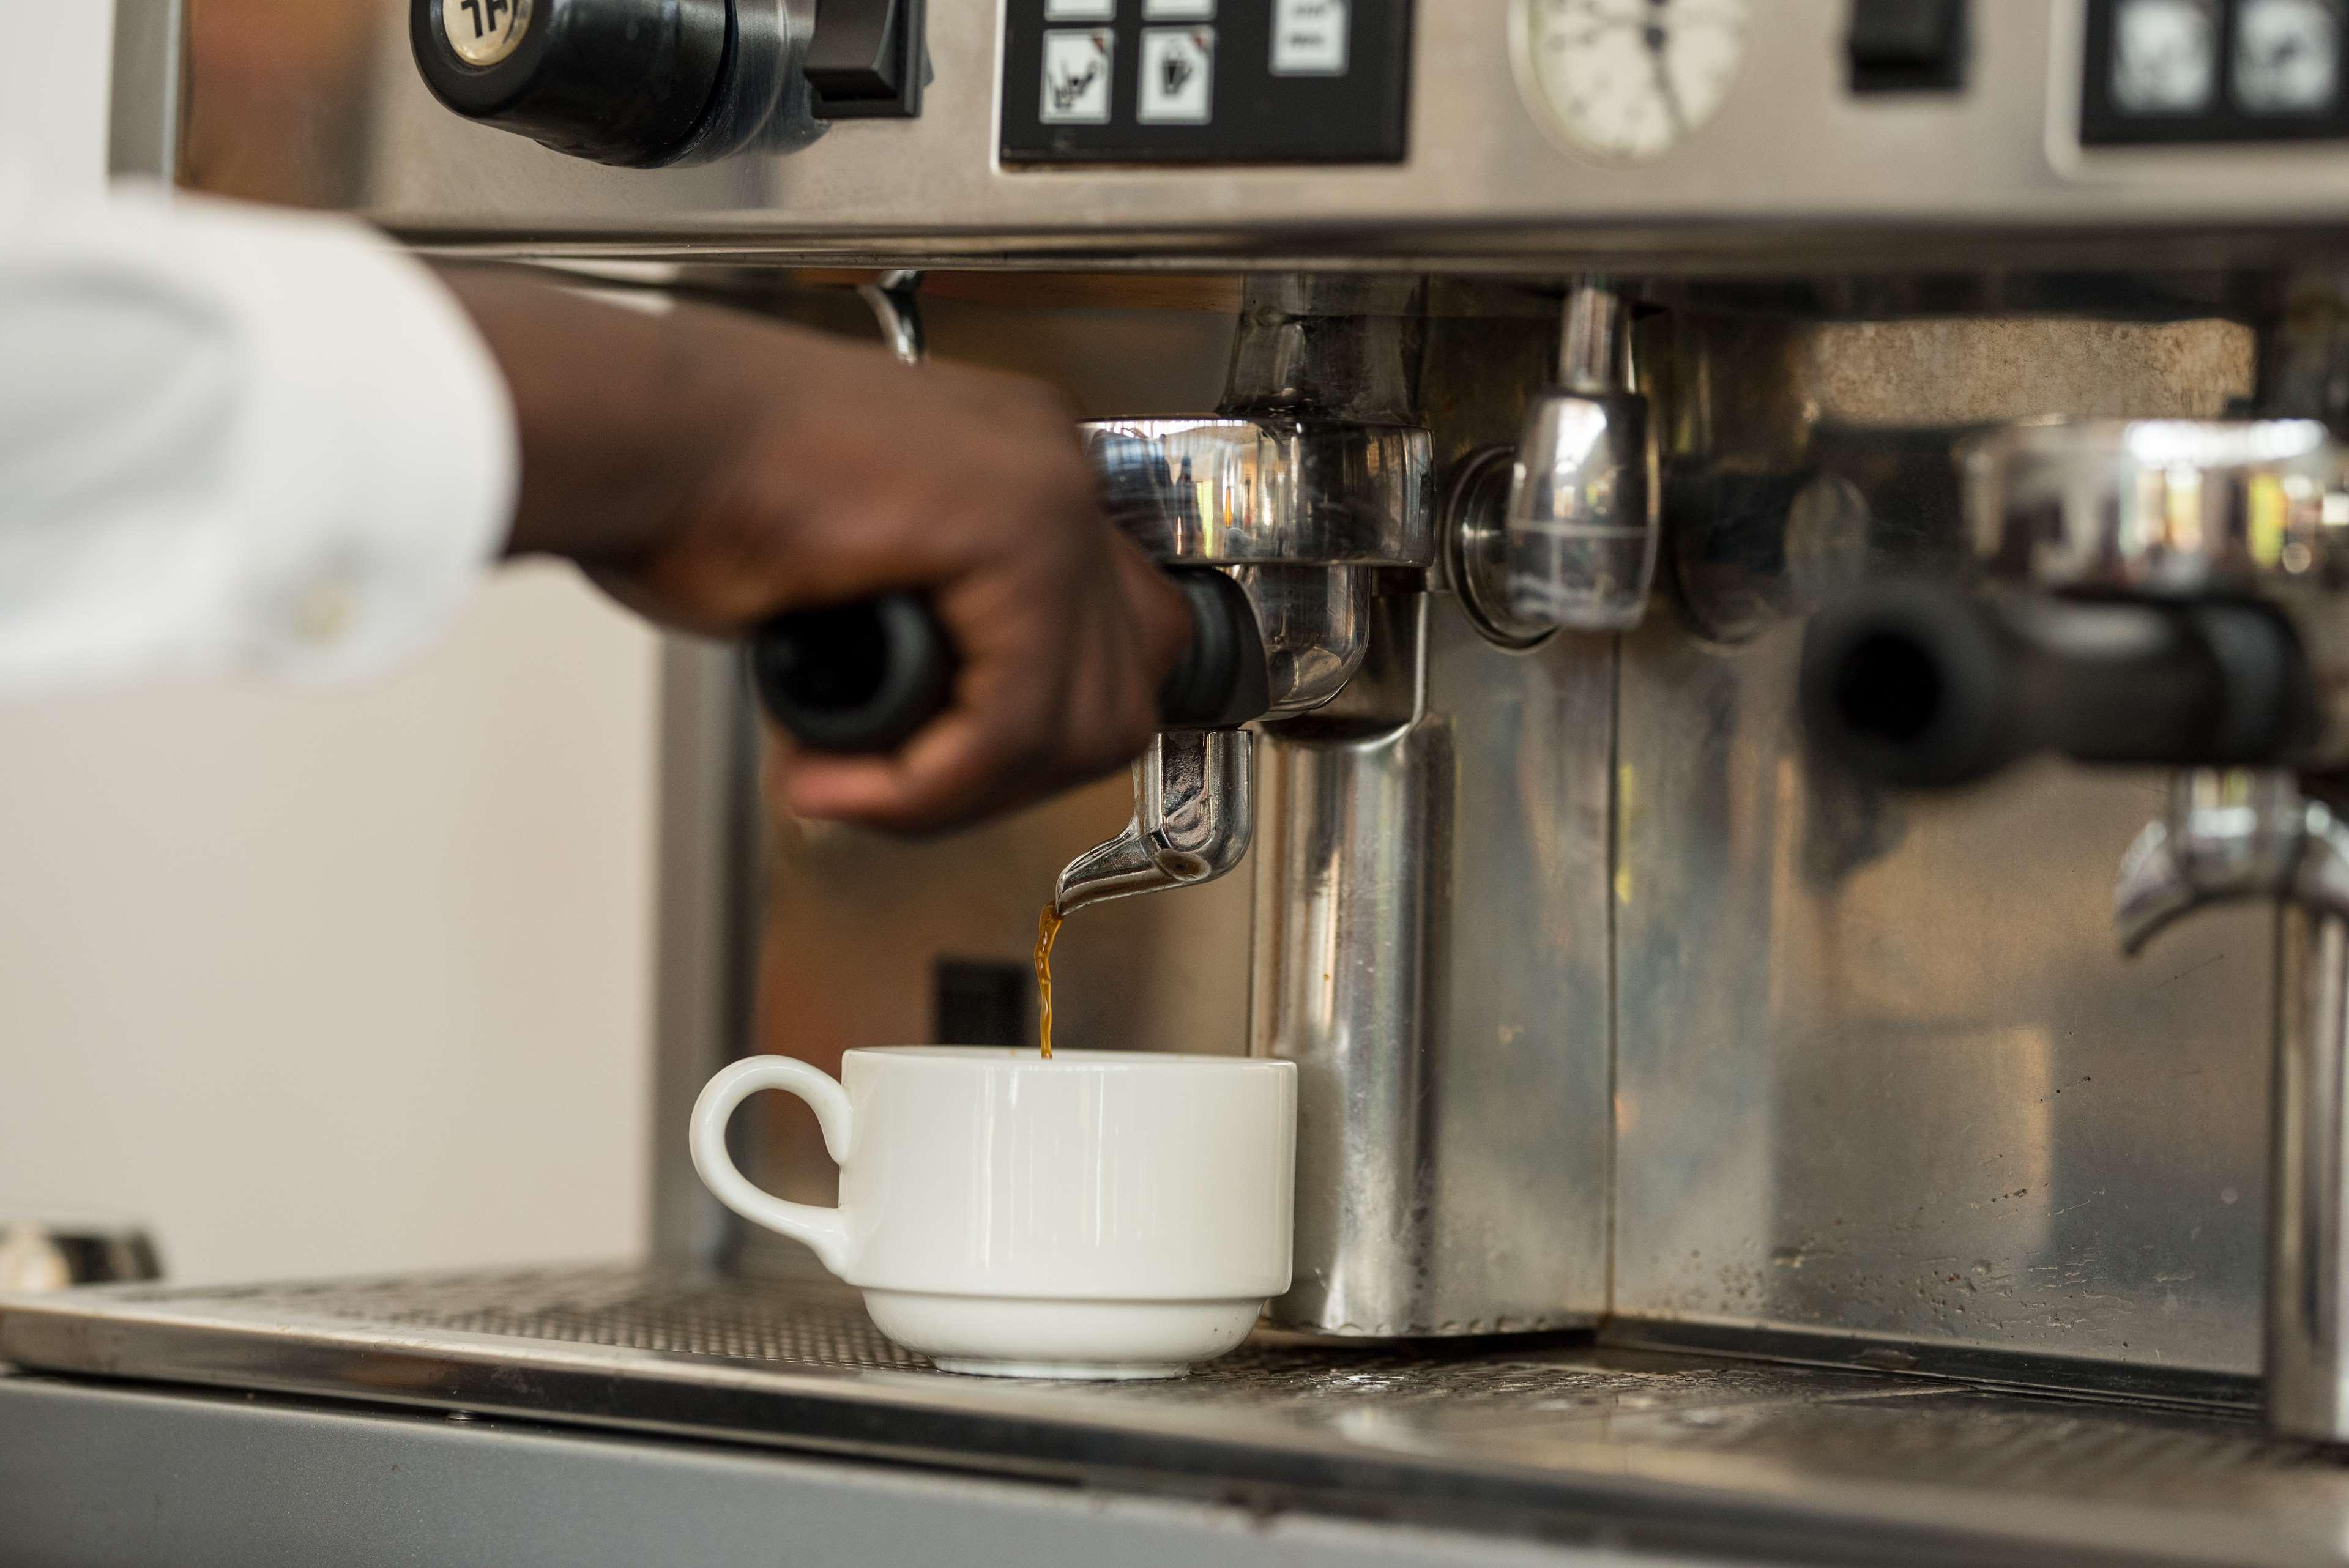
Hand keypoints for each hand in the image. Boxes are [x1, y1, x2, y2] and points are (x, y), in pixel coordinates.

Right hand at [441, 268, 1189, 832]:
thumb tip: (969, 725)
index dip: (1026, 741)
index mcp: (1023, 468)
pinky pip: (1014, 720)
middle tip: (902, 796)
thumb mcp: (860, 580)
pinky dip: (930, 782)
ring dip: (966, 792)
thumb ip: (942, 635)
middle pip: (1125, 687)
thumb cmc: (695, 488)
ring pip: (1086, 720)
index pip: (1108, 644)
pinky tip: (843, 777)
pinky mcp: (1017, 531)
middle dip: (1016, 777)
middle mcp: (1053, 466)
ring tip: (860, 788)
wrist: (634, 435)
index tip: (928, 778)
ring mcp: (1049, 491)